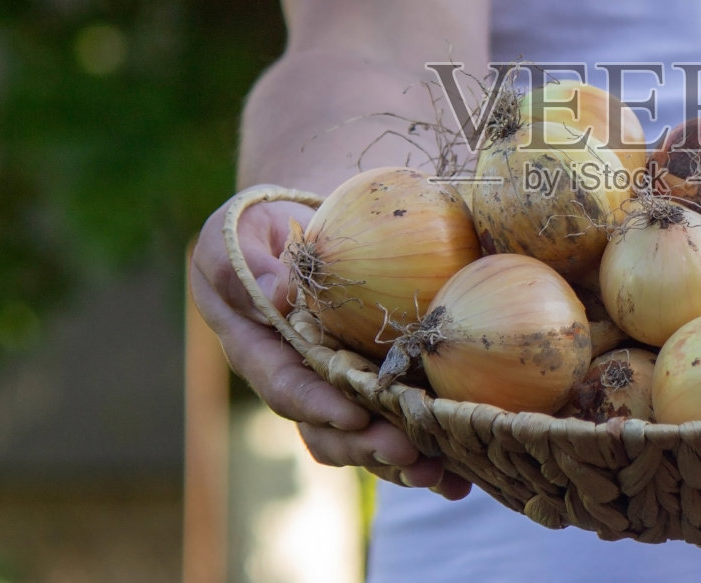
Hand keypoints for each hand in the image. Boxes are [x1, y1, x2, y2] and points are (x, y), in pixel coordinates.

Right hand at [187, 188, 471, 498]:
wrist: (303, 225)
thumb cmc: (258, 228)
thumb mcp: (236, 235)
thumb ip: (244, 267)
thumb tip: (276, 295)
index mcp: (260, 351)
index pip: (286, 387)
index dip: (316, 406)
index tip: (351, 415)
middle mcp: (301, 381)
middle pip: (331, 428)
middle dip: (369, 445)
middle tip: (409, 453)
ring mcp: (340, 388)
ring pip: (368, 437)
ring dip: (402, 461)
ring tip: (442, 473)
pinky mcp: (377, 386)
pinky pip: (401, 423)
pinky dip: (433, 450)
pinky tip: (464, 474)